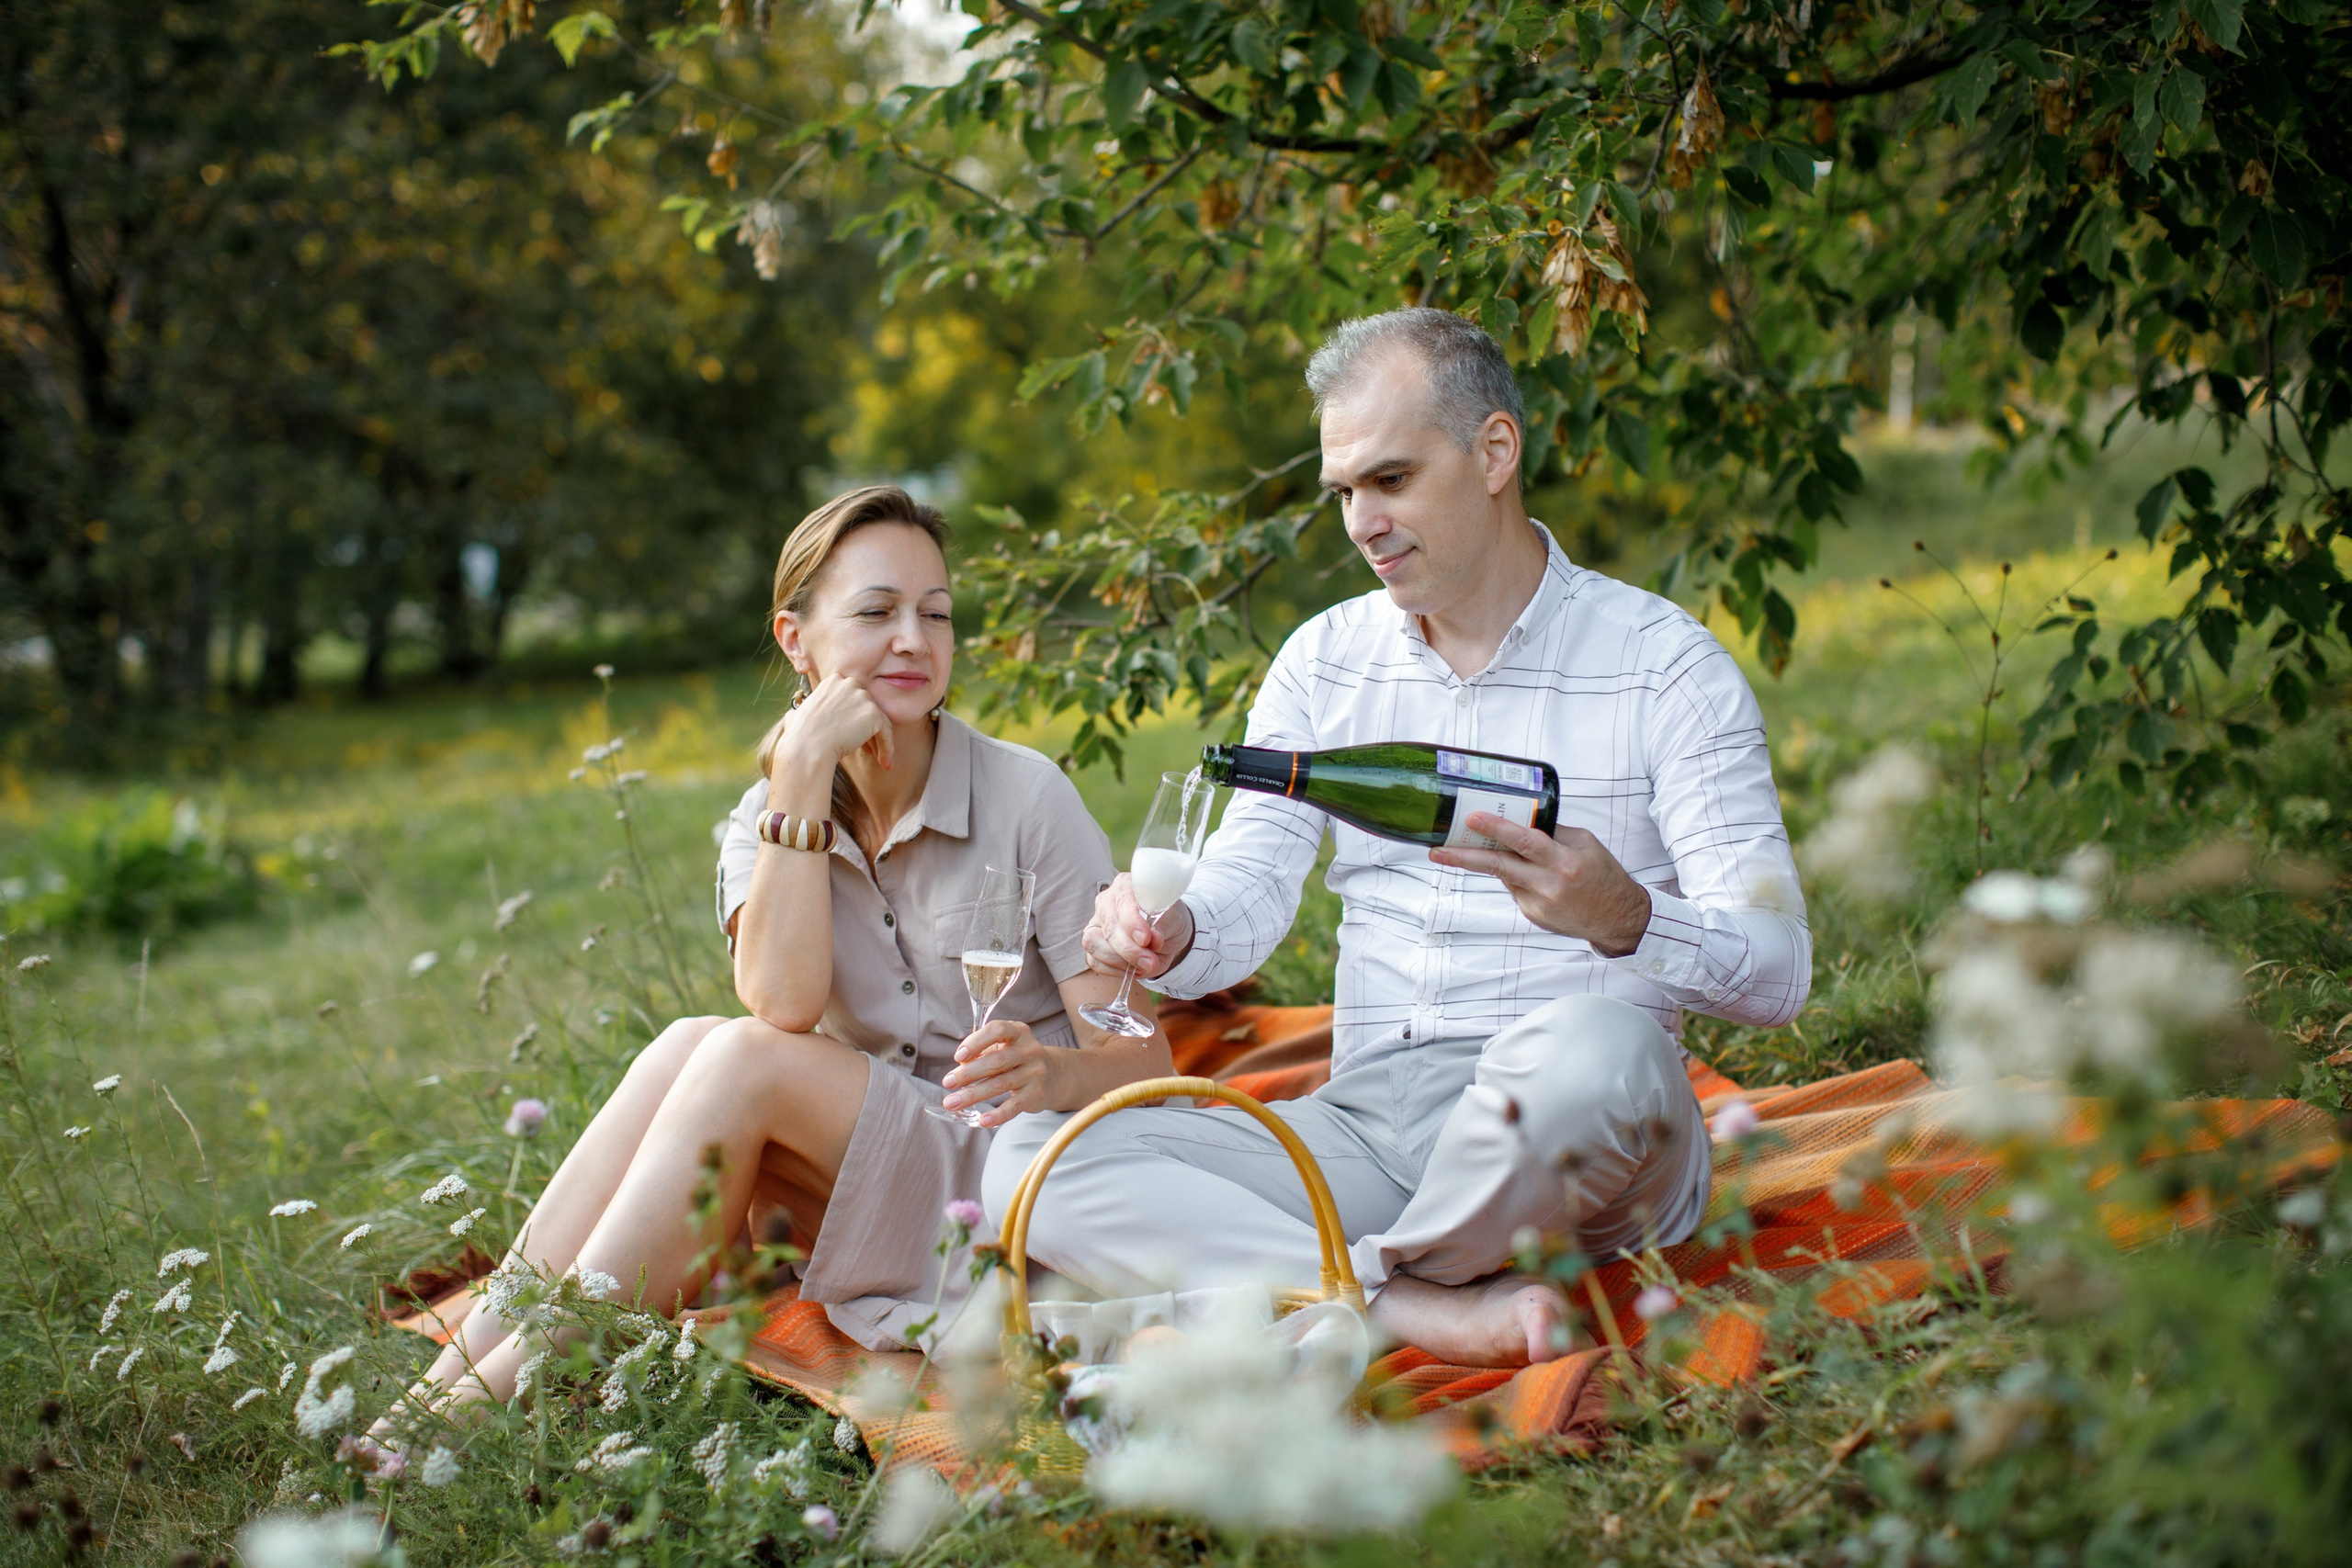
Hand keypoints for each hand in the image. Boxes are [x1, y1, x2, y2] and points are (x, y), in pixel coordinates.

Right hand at [766, 672, 892, 779]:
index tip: (852, 737)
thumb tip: (794, 717)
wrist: (807, 747)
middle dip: (869, 729)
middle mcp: (849, 683)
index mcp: (833, 681)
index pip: (854, 699)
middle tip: (868, 750)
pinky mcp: (873, 713)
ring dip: (880, 741)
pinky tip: (885, 763)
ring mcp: (863, 696)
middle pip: (869, 708)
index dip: (855, 719)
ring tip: (879, 760)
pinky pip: (886, 733)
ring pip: (880, 722)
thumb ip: (802, 712)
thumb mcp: (796, 717)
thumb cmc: (798, 737)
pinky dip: (888, 749)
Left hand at [940, 1019, 1057, 1126]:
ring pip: (1001, 1084)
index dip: (976, 1042)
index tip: (959, 1056)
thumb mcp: (1004, 1046)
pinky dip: (998, 1115)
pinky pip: (1014, 1106)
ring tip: (952, 1102)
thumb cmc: (1018, 1058)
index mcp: (1019, 1032)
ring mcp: (1035, 1073)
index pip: (997, 1030)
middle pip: (996, 1061)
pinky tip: (983, 1120)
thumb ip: (982, 1051)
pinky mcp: (1036, 1095)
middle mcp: (1029, 1050)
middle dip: (968, 1073)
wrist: (1055, 1075)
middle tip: (947, 1082)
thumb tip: (960, 1066)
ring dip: (973, 1094)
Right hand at [1080, 874, 1193, 980]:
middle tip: (1150, 962)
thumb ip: (1162, 926)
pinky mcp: (1094, 944)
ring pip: (1094, 943)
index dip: (1132, 922)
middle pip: (1108, 926)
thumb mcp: (1174, 919)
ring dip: (1119, 961)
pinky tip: (1133, 970)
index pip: (1123, 902)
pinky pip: (1094, 960)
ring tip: (1145, 966)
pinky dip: (1114, 970)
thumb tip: (1153, 939)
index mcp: (1125, 885)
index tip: (1146, 939)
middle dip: (1129, 949)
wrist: (1167, 936)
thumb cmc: (1169, 919)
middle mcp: (1106, 902)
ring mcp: (1097, 923)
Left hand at [1428, 816, 1653, 956]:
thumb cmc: (1603, 875)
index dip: (1497, 828)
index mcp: (1564, 861)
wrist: (1617, 918)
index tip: (1472, 818)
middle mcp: (1549, 884)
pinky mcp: (1533, 916)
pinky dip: (1515, 878)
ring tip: (1458, 851)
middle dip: (1464, 857)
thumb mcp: (1585, 845)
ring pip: (1504, 876)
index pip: (1525, 841)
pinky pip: (1515, 890)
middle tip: (1436, 850)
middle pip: (1499, 866)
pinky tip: (1530, 877)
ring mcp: (1538, 904)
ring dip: (1485, 862)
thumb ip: (1553, 833)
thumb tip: (1522, 819)